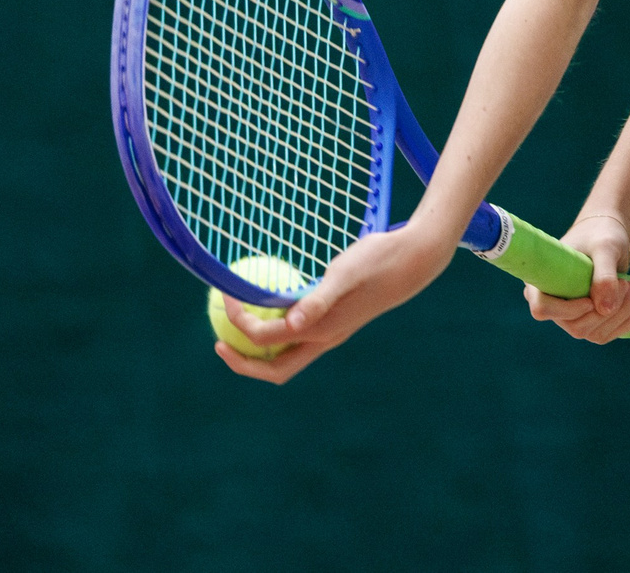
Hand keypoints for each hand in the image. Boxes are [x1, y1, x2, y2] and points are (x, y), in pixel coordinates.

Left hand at [214, 226, 450, 384]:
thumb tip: (291, 322)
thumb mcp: (345, 274)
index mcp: (322, 331)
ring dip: (258, 347)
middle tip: (218, 342)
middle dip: (243, 363)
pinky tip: (267, 299)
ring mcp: (330, 333)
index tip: (225, 296)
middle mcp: (324, 339)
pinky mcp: (335, 322)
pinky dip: (276, 325)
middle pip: (276, 368)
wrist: (412, 261)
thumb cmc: (377, 261)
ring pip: (287, 354)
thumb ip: (318, 299)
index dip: (239, 323)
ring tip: (235, 325)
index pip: (267, 338)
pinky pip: (297, 333)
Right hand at [523, 212, 629, 342]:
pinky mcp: (589, 321)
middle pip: (575, 326)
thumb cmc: (600, 235)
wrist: (608, 236)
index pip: (543, 309)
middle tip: (626, 283)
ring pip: (594, 333)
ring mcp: (571, 316)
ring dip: (620, 314)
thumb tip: (604, 310)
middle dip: (606, 310)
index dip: (567, 310)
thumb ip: (604, 275)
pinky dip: (626, 321)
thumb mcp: (605, 247)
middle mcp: (553, 303)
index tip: (590, 299)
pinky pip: (606, 333)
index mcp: (543, 281)